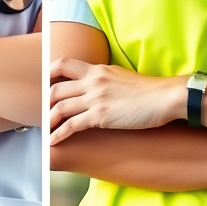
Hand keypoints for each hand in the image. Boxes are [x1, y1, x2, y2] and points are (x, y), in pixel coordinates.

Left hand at [49, 58, 183, 145]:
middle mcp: (93, 81)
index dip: (49, 73)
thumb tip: (99, 88)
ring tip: (44, 130)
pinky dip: (59, 134)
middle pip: (56, 88)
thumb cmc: (149, 90)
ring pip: (60, 107)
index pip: (64, 64)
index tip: (45, 83)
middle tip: (42, 112)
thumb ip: (106, 80)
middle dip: (45, 102)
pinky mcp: (100, 116)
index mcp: (98, 69)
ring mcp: (95, 98)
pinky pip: (71, 125)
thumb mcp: (122, 77)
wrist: (164, 97)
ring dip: (48, 120)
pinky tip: (53, 141)